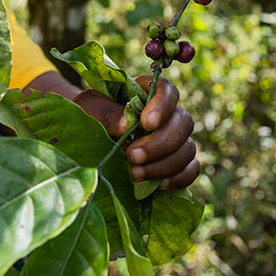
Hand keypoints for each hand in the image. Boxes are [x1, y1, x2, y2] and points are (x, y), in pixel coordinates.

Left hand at [74, 75, 199, 189]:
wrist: (84, 143)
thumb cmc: (87, 118)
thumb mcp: (89, 109)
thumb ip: (106, 113)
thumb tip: (128, 124)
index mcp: (147, 92)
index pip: (167, 90)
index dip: (163, 105)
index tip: (146, 123)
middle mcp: (167, 115)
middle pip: (183, 122)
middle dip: (160, 143)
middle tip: (132, 155)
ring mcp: (174, 140)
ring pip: (188, 148)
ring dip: (165, 164)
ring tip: (135, 174)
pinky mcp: (175, 165)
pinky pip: (190, 170)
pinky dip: (178, 178)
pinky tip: (156, 185)